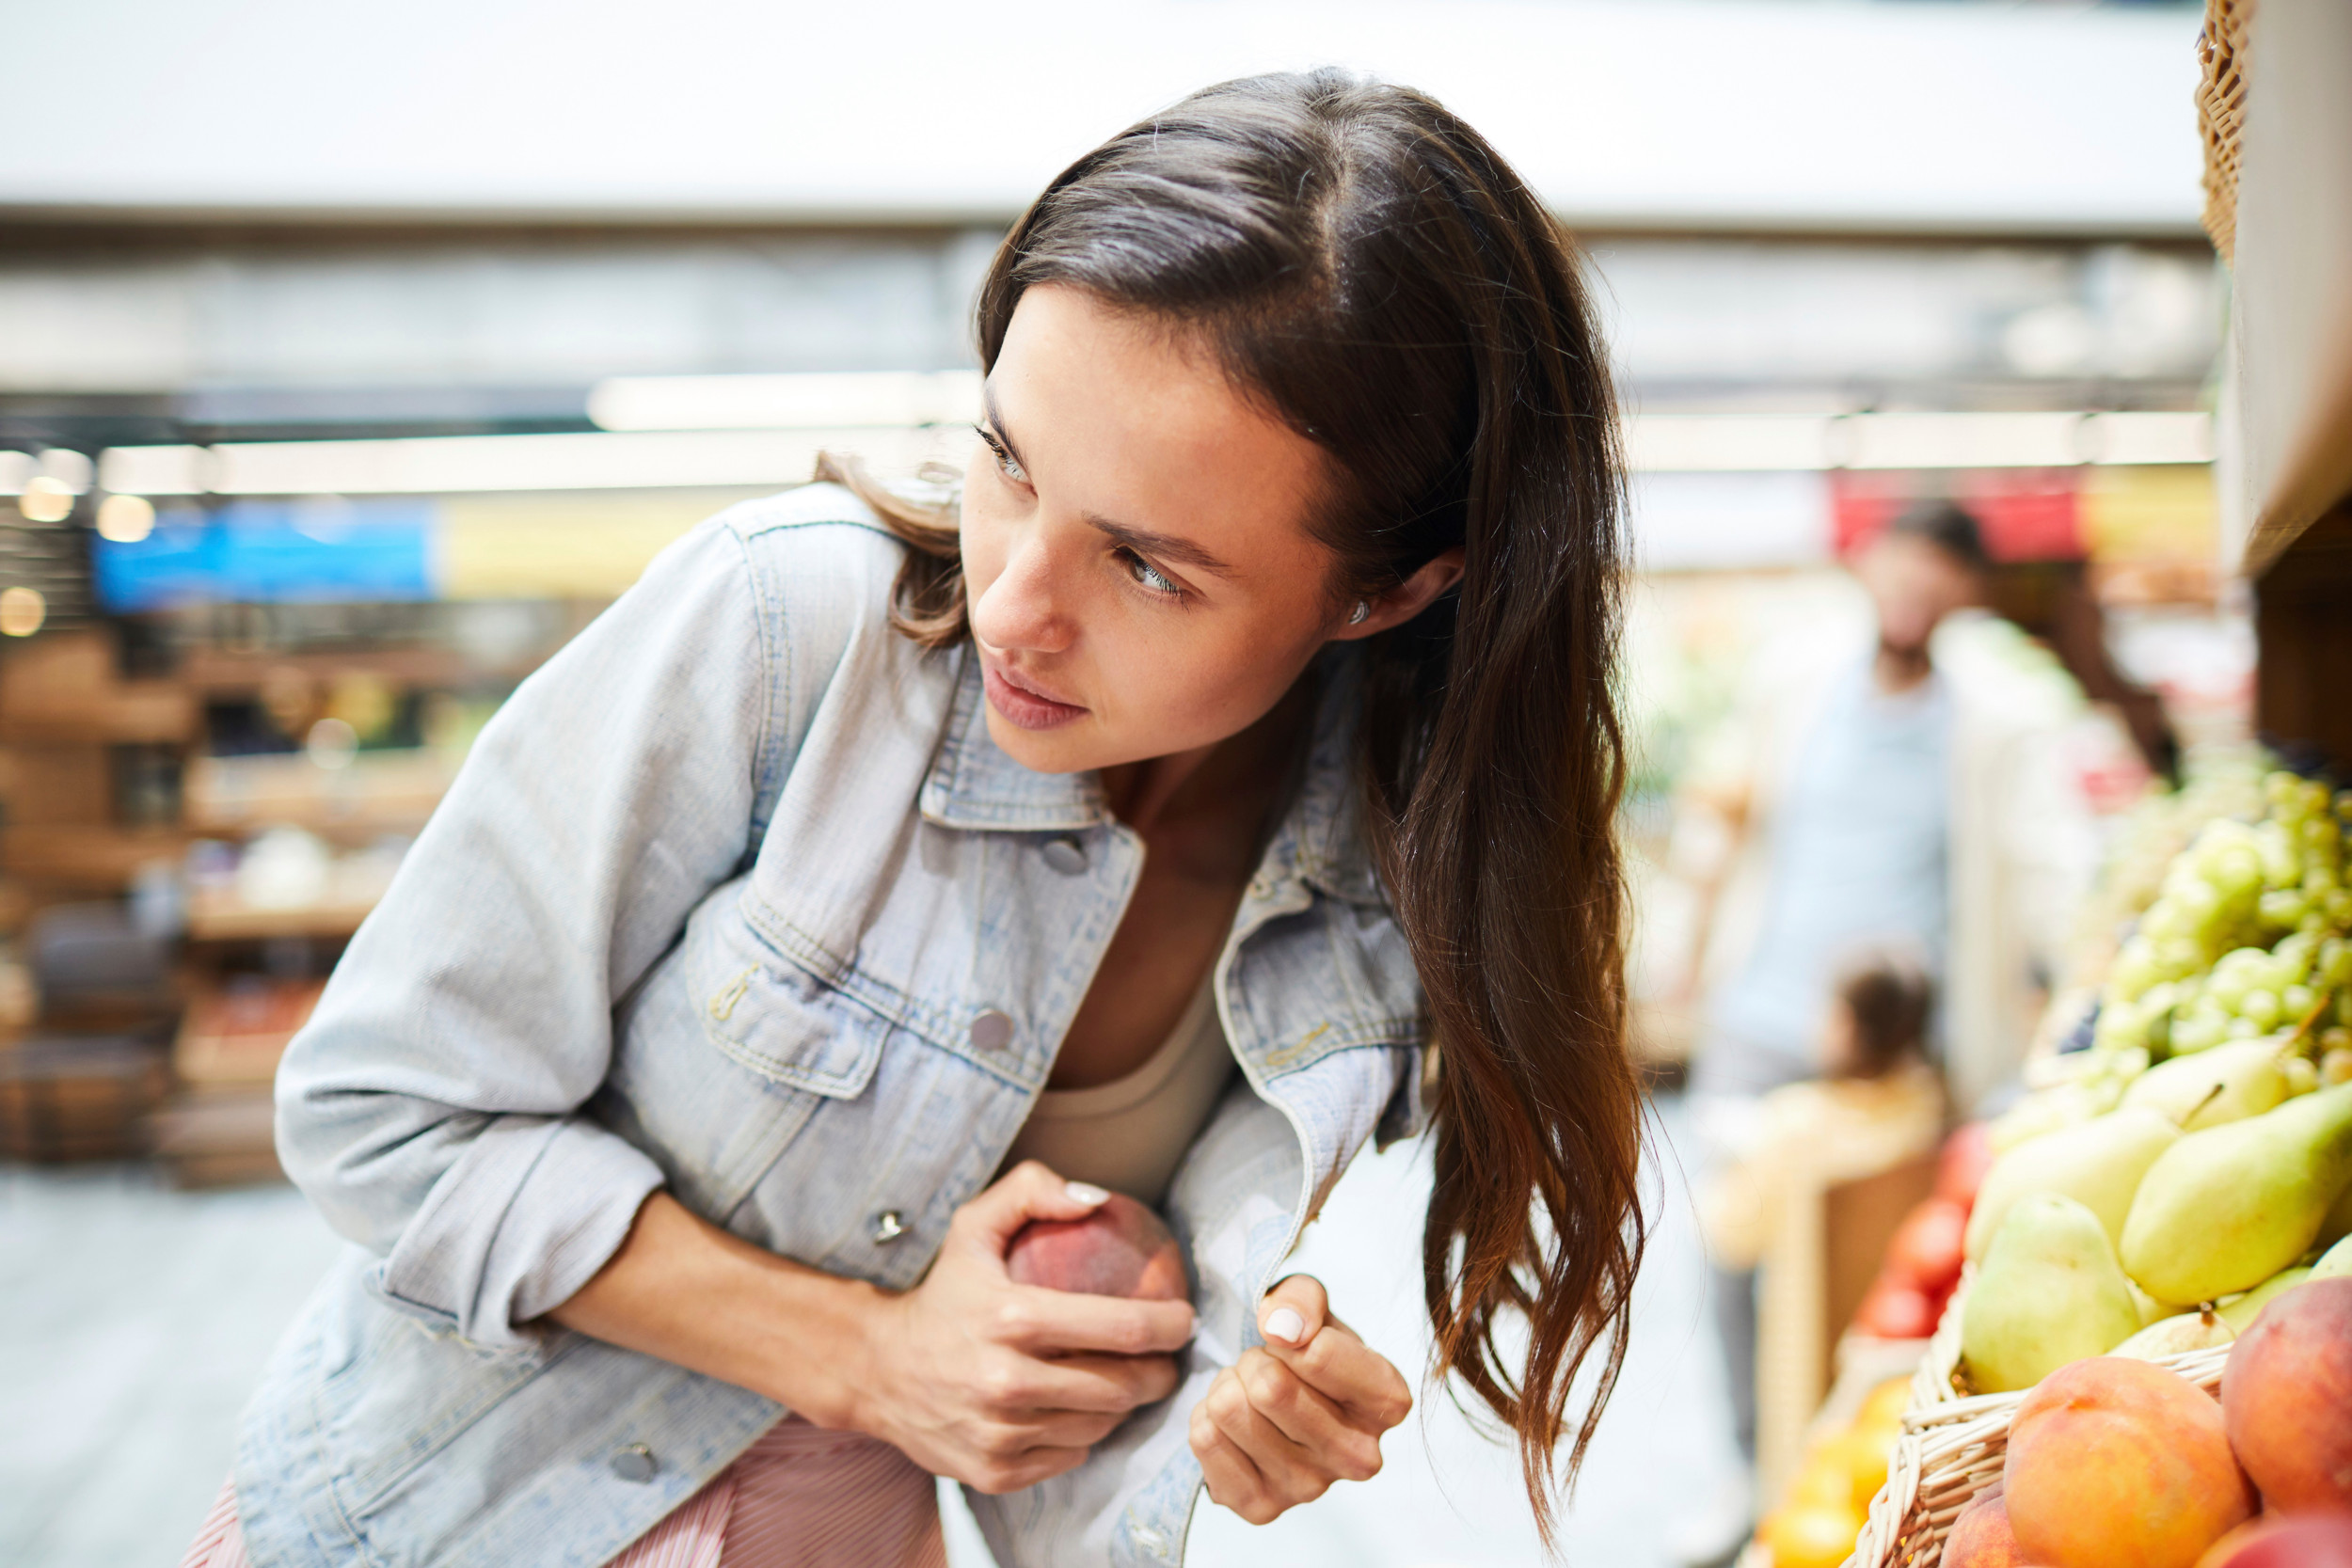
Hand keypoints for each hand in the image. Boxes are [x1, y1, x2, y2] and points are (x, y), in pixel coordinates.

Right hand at [853, 1162, 1196, 1492]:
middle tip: (1165, 1358)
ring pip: (1101, 1425)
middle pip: (1123, 1385)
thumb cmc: (940, 1293)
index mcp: (1013, 1318)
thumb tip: (1096, 1199)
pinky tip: (1081, 1411)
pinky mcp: (995, 1472)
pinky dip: (1083, 1435)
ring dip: (1124, 1405)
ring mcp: (1002, 1433)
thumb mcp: (973, 1226)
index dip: (1170, 1324)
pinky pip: (1070, 1455)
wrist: (875, 1368)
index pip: (1124, 1327)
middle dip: (1160, 1372)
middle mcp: (1008, 1382)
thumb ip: (1032, 1192)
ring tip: (1126, 1382)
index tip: (1183, 1318)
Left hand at [1189, 1275, 1412, 1524]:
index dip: (1288, 1331)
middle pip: (1269, 1388)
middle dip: (1254, 1361)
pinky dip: (1205, 1416)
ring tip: (1249, 1392)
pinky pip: (1205, 1439)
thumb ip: (1302, 1300)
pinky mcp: (1262, 1507)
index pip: (1317, 1355)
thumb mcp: (1309, 1303)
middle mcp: (1359, 1456)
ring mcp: (1310, 1488)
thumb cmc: (1302, 1345)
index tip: (1293, 1337)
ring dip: (1228, 1386)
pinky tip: (1232, 1422)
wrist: (1272, 1390)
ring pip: (1231, 1410)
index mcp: (1387, 1402)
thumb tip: (1282, 1329)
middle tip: (1266, 1368)